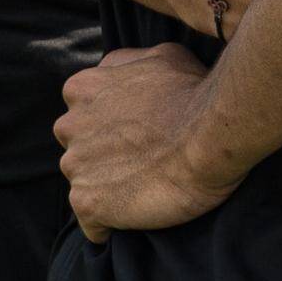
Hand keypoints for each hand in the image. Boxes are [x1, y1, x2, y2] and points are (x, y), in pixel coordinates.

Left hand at [57, 42, 240, 237]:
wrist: (212, 136)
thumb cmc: (194, 94)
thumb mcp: (162, 55)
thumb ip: (126, 64)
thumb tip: (117, 71)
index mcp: (82, 89)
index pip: (82, 111)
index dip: (111, 123)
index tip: (137, 131)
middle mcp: (69, 127)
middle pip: (77, 148)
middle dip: (102, 156)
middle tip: (143, 159)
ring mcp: (76, 168)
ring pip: (84, 184)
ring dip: (109, 188)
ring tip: (147, 187)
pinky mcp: (88, 204)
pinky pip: (93, 225)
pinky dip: (112, 224)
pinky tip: (139, 214)